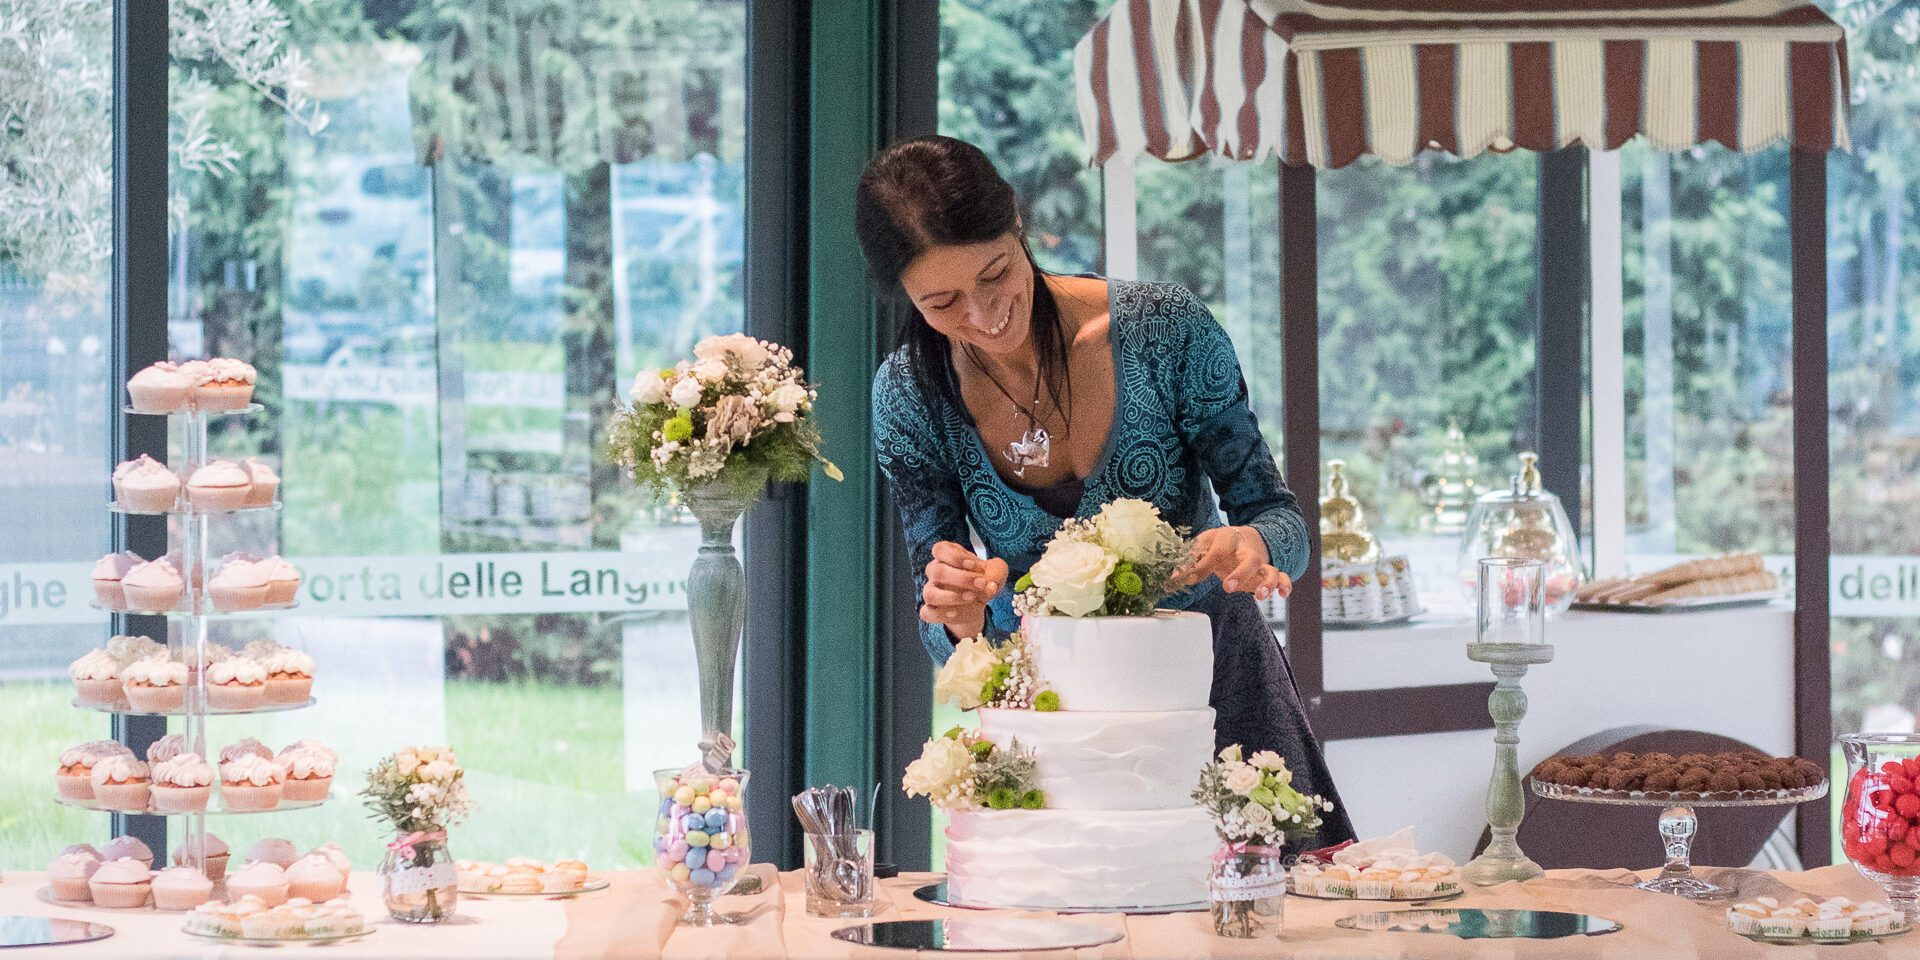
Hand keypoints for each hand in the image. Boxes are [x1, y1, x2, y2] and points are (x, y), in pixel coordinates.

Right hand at [921, 541, 1008, 639]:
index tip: (975, 565)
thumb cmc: (983, 579)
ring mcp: (931, 591)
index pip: (940, 550)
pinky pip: (927, 613)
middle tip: (981, 583)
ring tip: (972, 597)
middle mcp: (935, 571)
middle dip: (962, 579)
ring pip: (929, 594)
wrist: (980, 602)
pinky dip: (941, 614)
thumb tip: (989, 585)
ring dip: (952, 597)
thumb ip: (995, 573)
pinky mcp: (931, 610)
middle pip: (937, 572)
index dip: (955, 557)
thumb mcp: (996, 571)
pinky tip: (956, 613)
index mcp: (946, 555)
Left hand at [1173, 526, 1289, 600]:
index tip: (1187, 579)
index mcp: (1227, 539)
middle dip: (1240, 573)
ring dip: (1267, 583)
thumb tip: (1173, 578)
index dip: (1202, 566)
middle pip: (1250, 559)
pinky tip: (1283, 595)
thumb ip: (1189, 561)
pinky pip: (1283, 577)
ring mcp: (1260, 563)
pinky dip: (1285, 585)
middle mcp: (1247, 550)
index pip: (1216, 552)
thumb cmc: (1219, 544)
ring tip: (1260, 596)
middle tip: (1227, 586)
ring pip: (1270, 569)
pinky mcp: (1267, 574)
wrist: (1243, 537)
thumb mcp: (1202, 546)